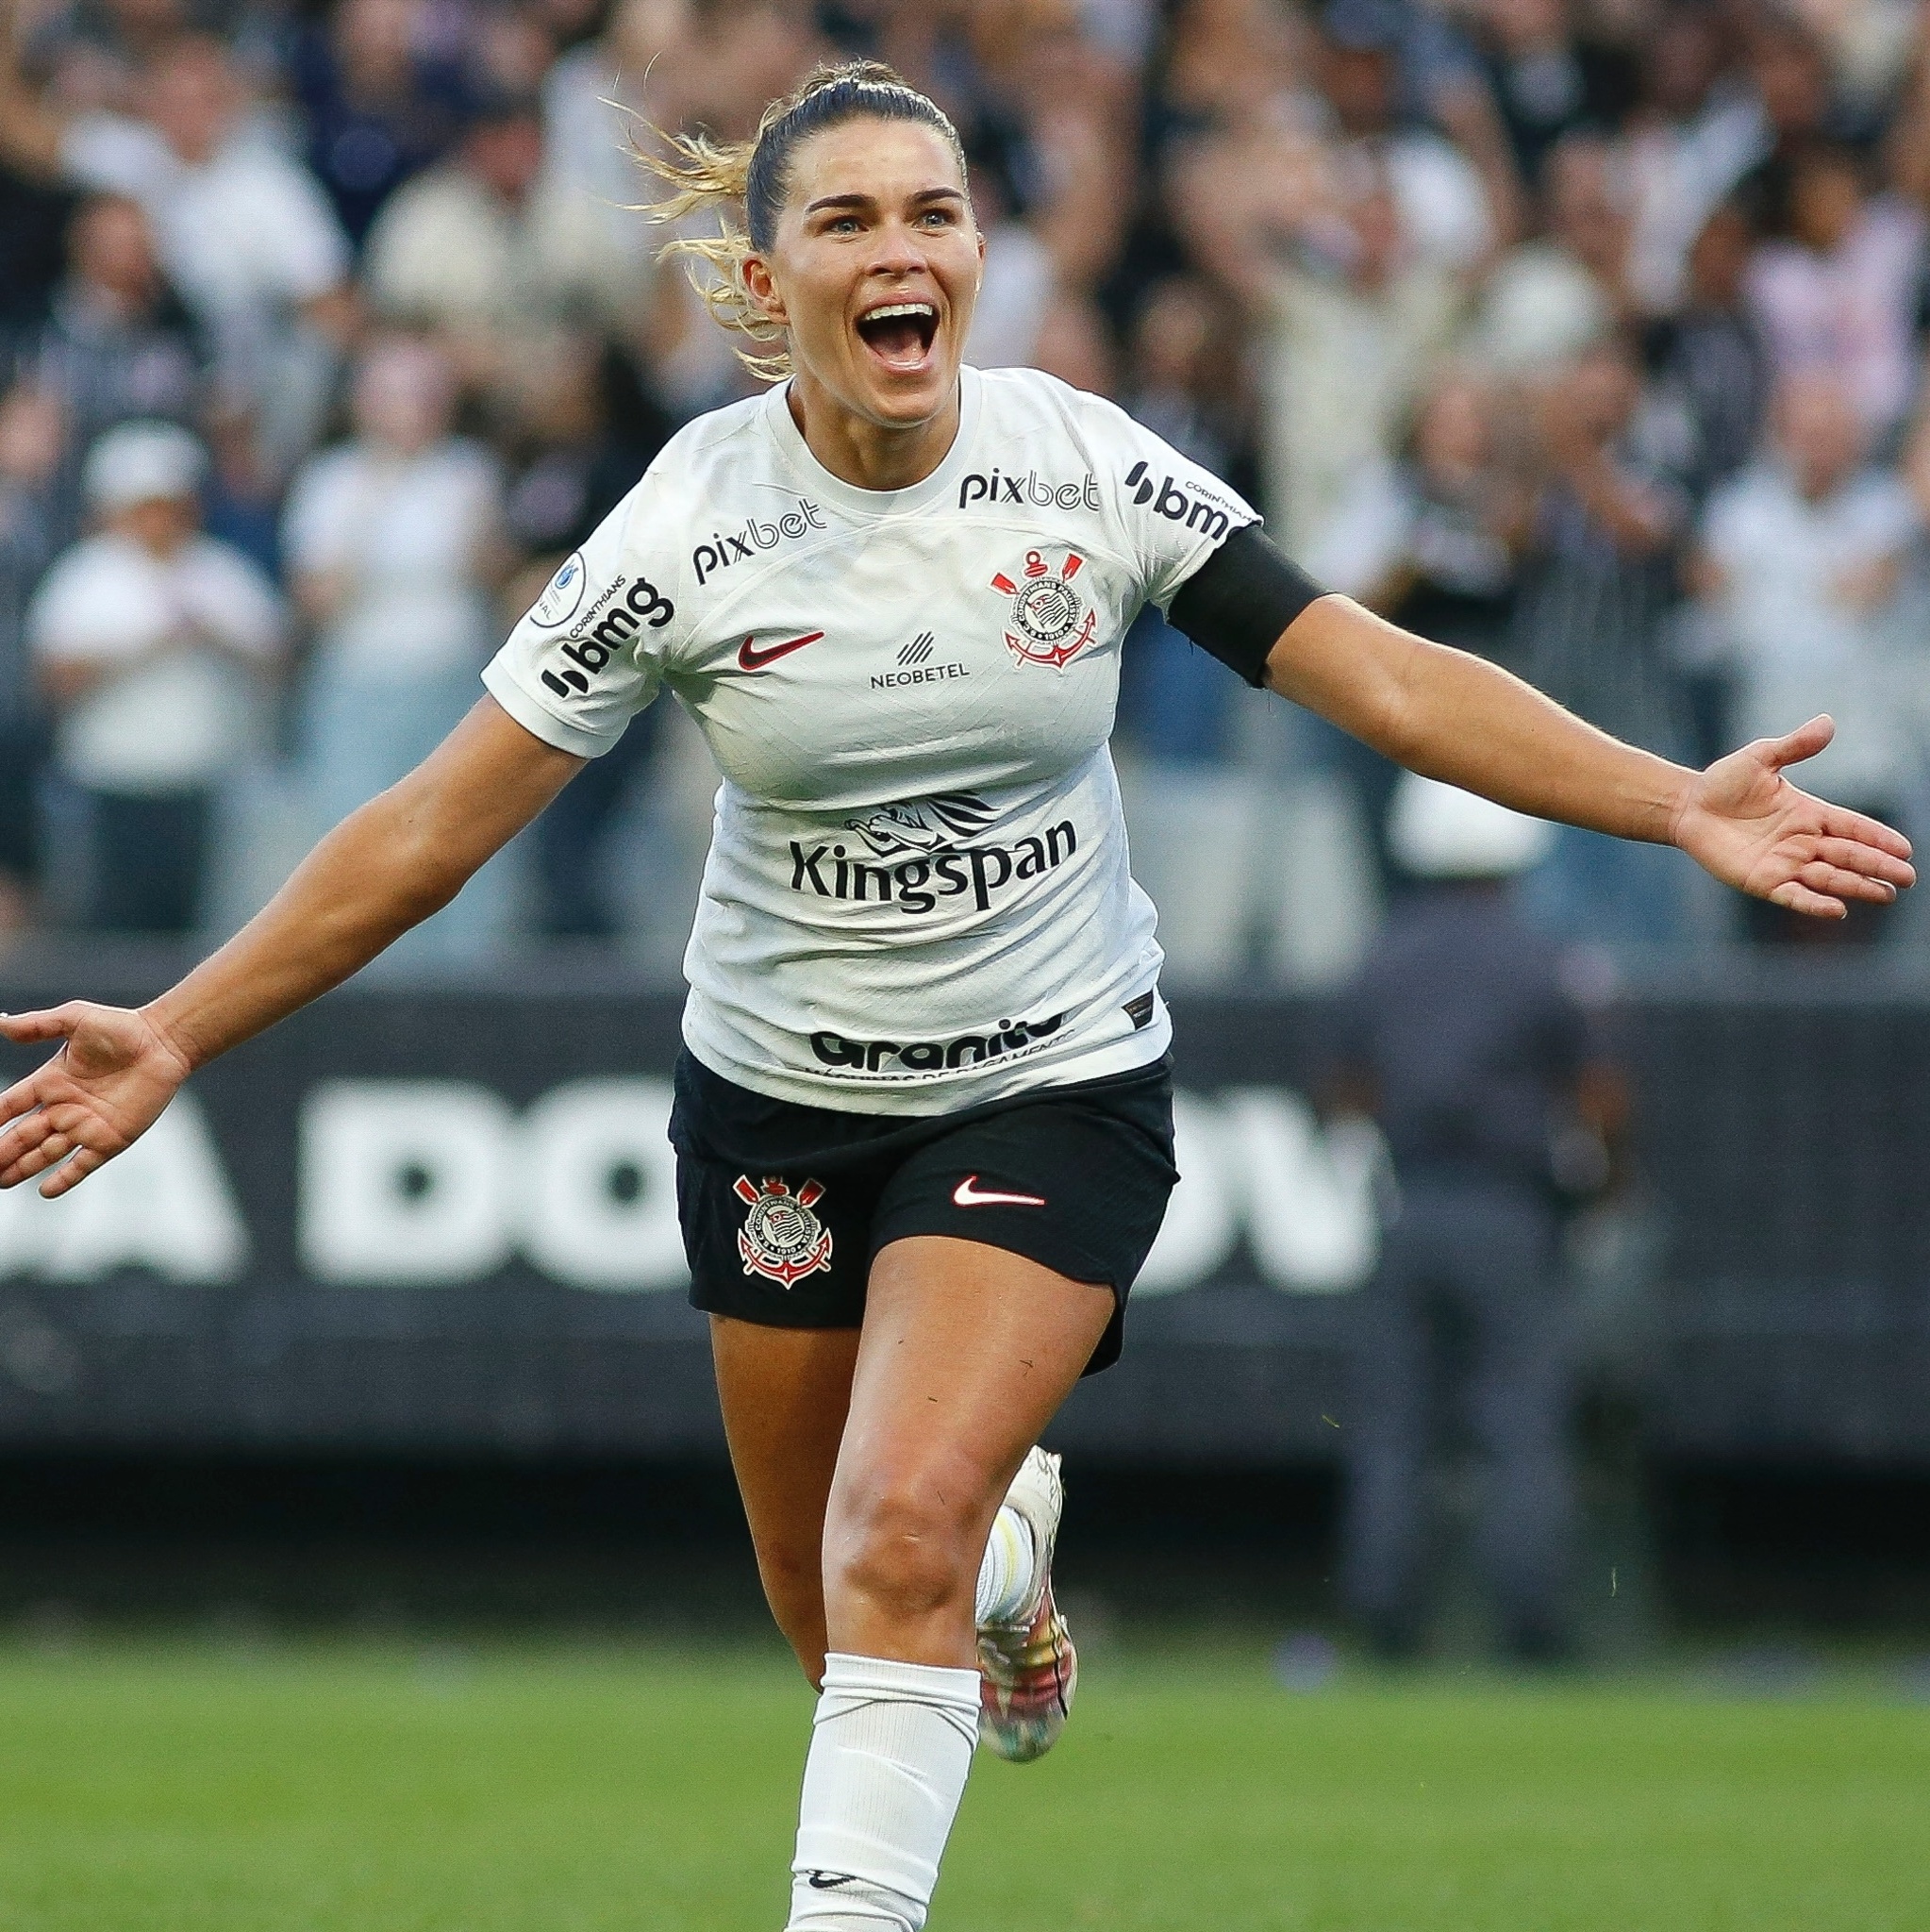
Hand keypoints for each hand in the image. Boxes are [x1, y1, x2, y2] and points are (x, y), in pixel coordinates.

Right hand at [0, 1004, 193, 1197]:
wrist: (164, 1043)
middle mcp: (63, 1108)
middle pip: (22, 1136)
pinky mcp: (110, 1138)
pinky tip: (44, 1191)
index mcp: (50, 1082)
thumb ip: (39, 1025)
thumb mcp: (76, 1019)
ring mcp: (86, 1126)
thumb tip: (1, 1024)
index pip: (9, 1106)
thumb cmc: (122, 1028)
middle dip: (2, 1152)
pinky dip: (65, 1178)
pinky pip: (83, 1164)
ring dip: (22, 1168)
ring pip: (45, 1153)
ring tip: (1, 1181)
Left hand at [1671, 716, 1914, 917]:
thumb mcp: (1761, 758)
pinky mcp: (1762, 881)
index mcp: (1809, 813)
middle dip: (1878, 866)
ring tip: (1886, 895)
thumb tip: (1827, 722)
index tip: (1906, 849)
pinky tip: (1837, 910)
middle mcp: (1802, 842)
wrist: (1687, 806)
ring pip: (1828, 878)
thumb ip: (1794, 746)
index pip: (1853, 827)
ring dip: (1857, 887)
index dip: (1878, 838)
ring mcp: (1784, 863)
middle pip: (1848, 855)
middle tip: (1908, 878)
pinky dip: (1814, 904)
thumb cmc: (1723, 782)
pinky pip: (1793, 895)